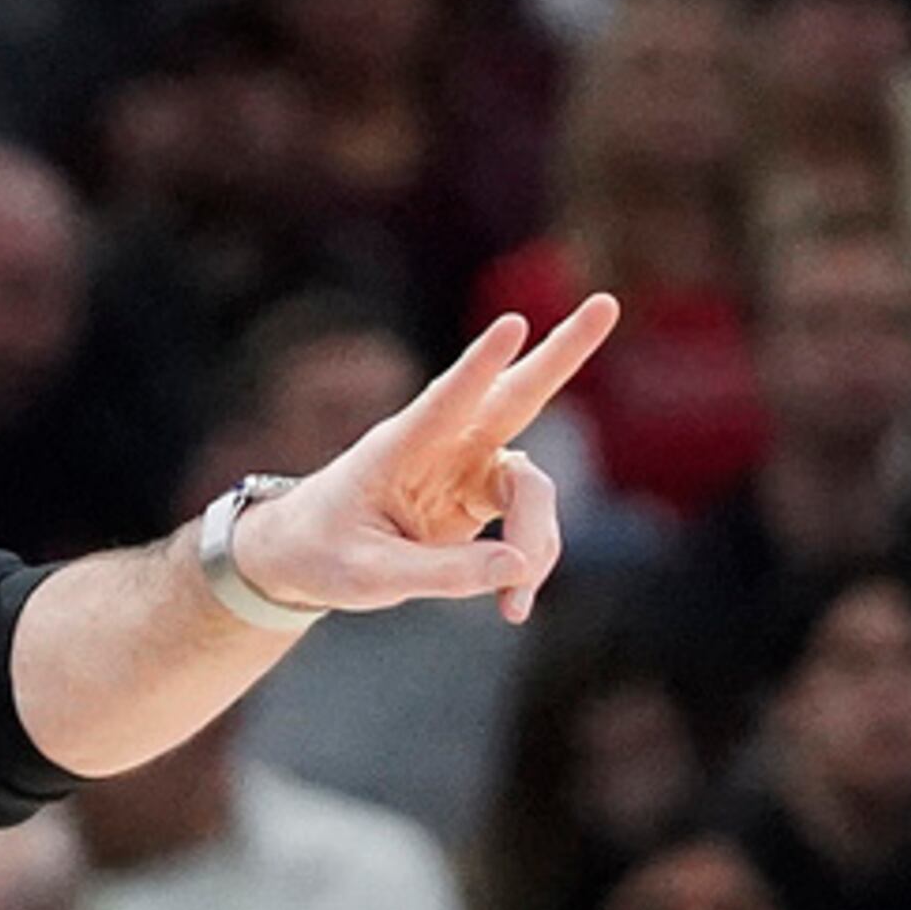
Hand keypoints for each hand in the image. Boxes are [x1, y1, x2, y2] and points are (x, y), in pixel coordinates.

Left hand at [226, 298, 615, 626]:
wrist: (303, 558)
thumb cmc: (323, 553)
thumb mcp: (370, 577)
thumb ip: (442, 573)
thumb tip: (519, 567)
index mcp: (398, 448)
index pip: (445, 401)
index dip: (480, 367)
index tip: (512, 325)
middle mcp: (440, 446)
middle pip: (513, 395)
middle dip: (562, 354)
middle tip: (607, 303)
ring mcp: (467, 467)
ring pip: (533, 486)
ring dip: (538, 541)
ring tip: (515, 604)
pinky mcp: (482, 496)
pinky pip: (529, 525)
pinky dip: (529, 564)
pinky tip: (512, 606)